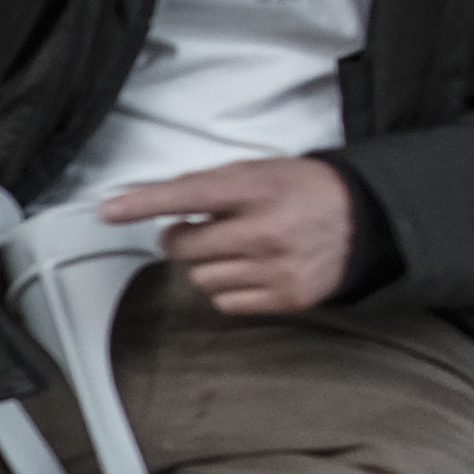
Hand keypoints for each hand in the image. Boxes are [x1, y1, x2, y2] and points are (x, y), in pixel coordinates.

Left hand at [99, 156, 358, 316]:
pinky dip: (226, 288)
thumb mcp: (260, 170)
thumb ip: (213, 187)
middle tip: (199, 229)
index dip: (144, 203)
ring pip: (201, 278)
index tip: (110, 210)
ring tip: (234, 248)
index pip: (187, 194)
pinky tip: (247, 270)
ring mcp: (276, 268)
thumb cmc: (304, 191)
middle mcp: (266, 230)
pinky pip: (225, 302)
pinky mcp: (285, 298)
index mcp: (258, 188)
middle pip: (184, 247)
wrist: (363, 219)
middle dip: (182, 239)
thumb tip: (159, 203)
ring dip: (205, 265)